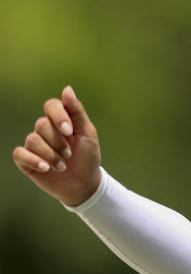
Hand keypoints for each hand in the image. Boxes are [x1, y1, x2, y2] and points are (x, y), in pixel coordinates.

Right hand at [12, 86, 102, 206]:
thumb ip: (77, 112)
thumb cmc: (88, 157)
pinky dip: (33, 160)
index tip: (70, 131)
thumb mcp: (88, 134)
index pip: (51, 105)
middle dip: (58, 141)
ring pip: (32, 139)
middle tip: (70, 154)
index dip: (58, 116)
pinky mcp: (26, 160)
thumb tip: (67, 89)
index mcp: (60, 121)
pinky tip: (46, 168)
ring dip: (51, 154)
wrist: (84, 184)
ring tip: (63, 165)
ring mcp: (35, 144)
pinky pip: (20, 153)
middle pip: (42, 124)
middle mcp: (45, 130)